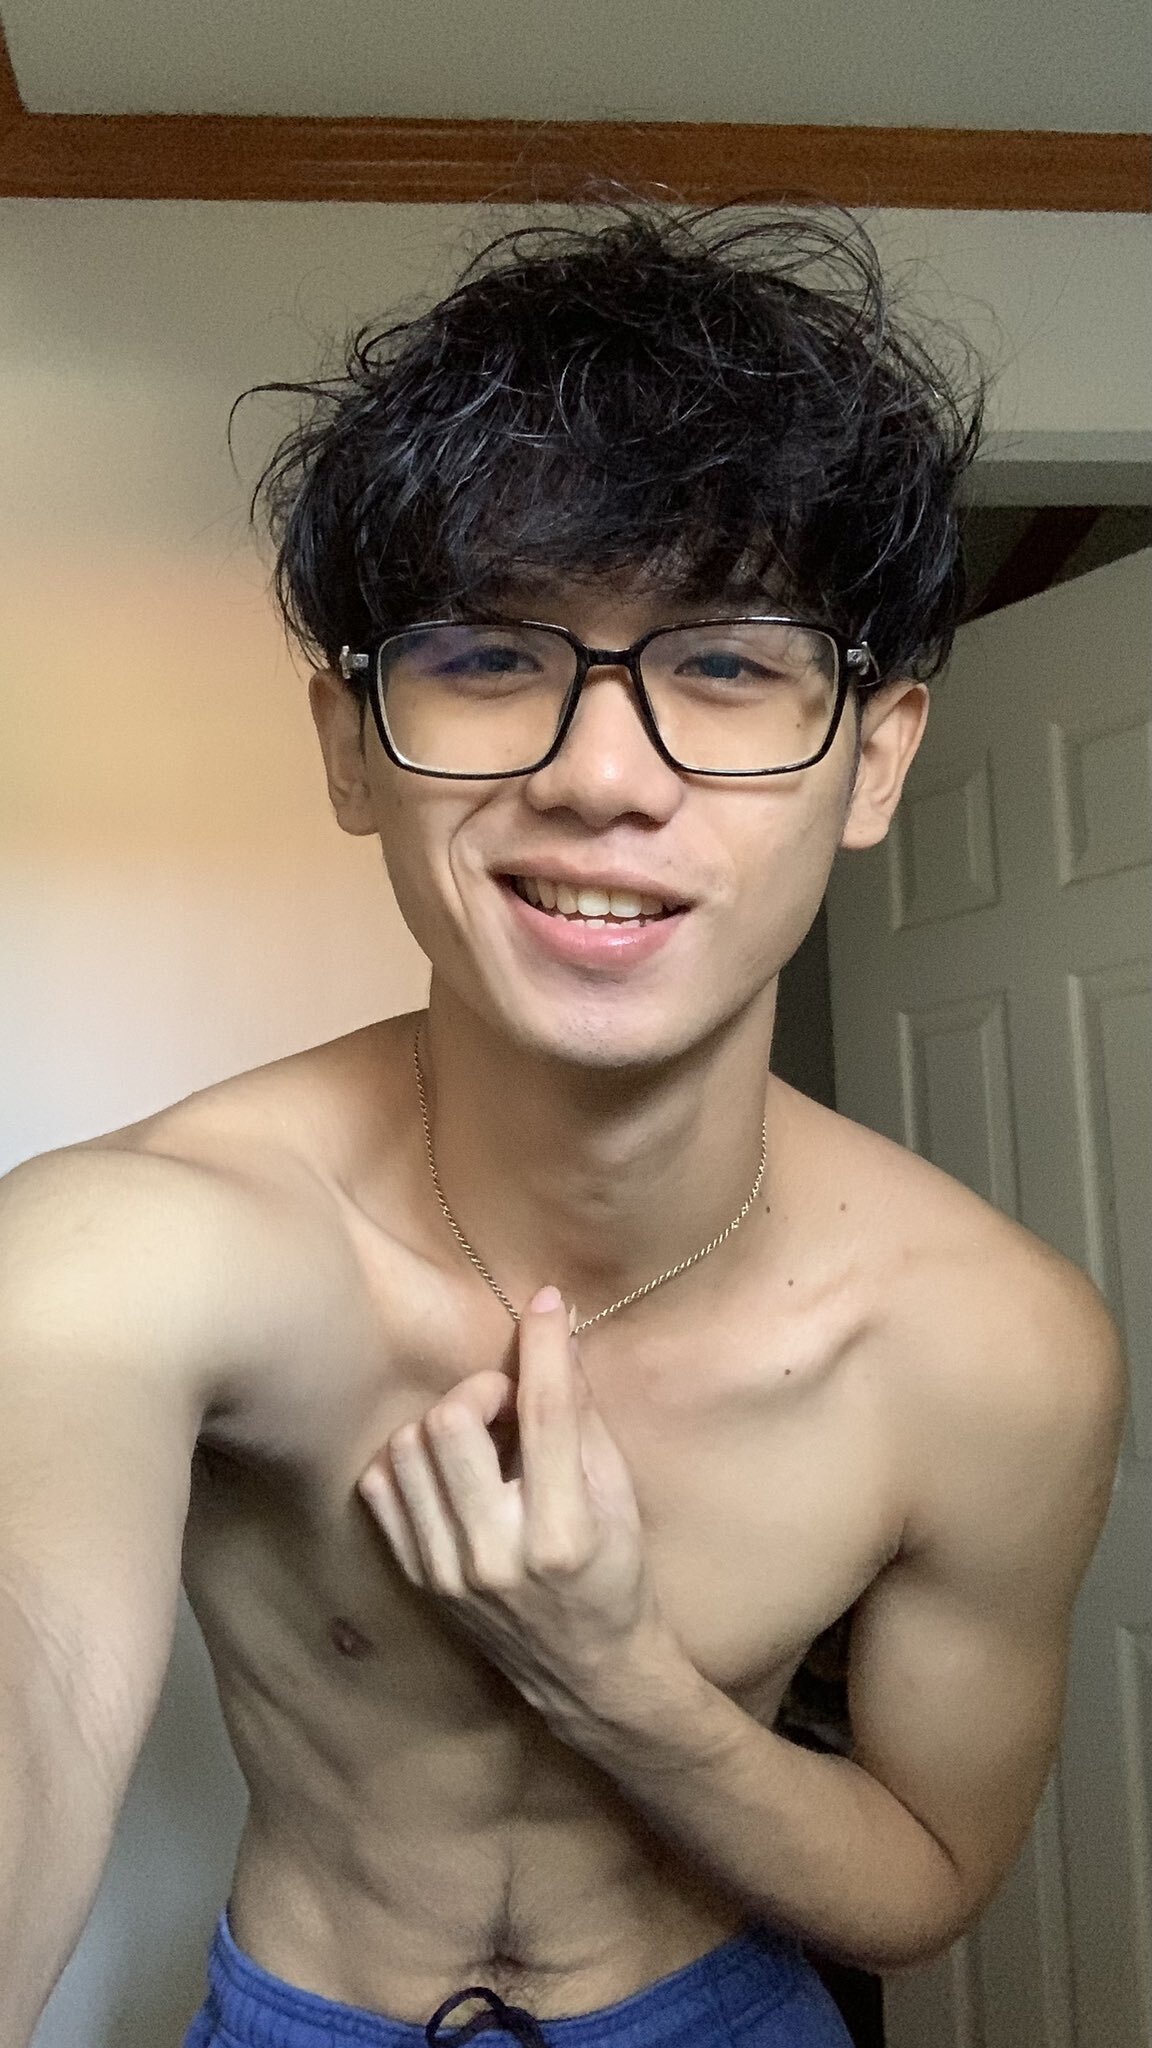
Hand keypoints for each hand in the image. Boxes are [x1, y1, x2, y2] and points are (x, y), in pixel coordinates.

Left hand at [358, 1287, 671, 1730]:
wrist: (587, 1671)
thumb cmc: (615, 1574)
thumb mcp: (618, 1495)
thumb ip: (583, 1415)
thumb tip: (557, 1328)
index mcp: (564, 1534)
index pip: (546, 1413)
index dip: (545, 1344)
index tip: (547, 1303)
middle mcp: (497, 1555)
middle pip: (451, 1425)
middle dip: (480, 1389)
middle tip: (507, 1401)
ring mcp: (449, 1571)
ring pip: (408, 1450)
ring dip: (445, 1421)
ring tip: (480, 1435)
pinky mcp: (419, 1578)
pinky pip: (383, 1489)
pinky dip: (409, 1460)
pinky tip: (446, 1466)